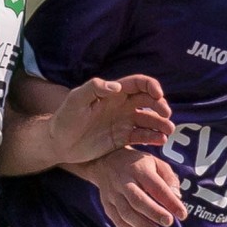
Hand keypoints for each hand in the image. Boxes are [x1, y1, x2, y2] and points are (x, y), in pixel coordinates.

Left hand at [44, 74, 173, 167]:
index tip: (158, 95)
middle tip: (166, 116)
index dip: (151, 86)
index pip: (138, 83)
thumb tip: (116, 87)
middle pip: (149, 101)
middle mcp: (122, 105)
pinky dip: (153, 138)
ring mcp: (123, 122)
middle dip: (161, 106)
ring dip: (161, 123)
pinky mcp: (122, 138)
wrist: (58, 143)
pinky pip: (142, 136)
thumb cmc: (65, 117)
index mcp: (113, 93)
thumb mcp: (76, 99)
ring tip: (167, 131)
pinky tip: (160, 141)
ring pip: (149, 120)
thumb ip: (94, 88)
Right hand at [69, 148, 187, 226]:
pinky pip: (116, 219)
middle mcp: (124, 181)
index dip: (170, 201)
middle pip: (138, 200)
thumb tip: (177, 197)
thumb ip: (169, 178)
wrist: (105, 161)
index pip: (156, 187)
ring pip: (125, 212)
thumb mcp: (155, 162)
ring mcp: (113, 193)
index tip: (182, 214)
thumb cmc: (138, 164)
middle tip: (168, 222)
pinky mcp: (106, 203)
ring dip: (141, 225)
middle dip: (154, 213)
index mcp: (139, 169)